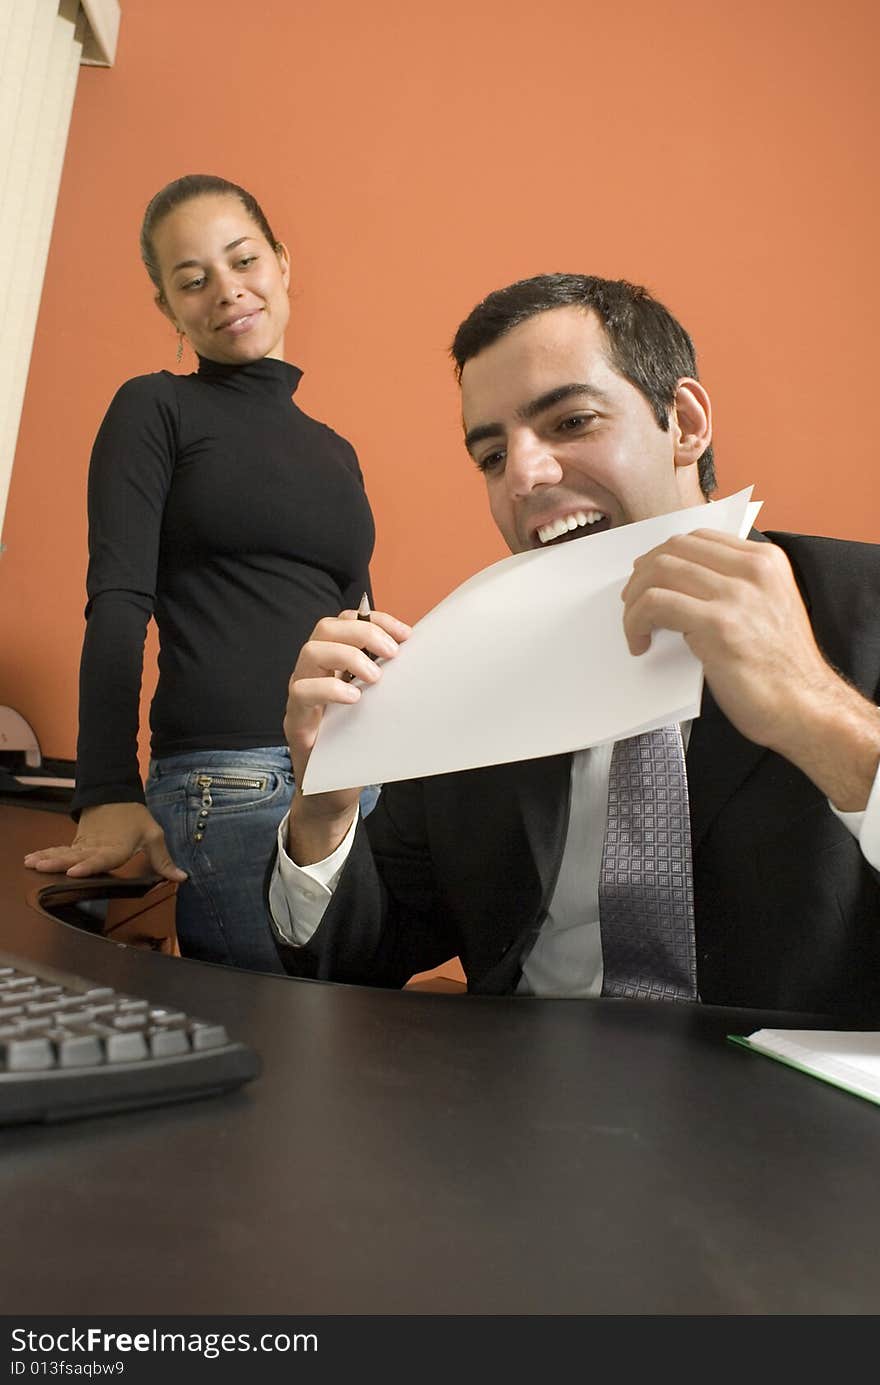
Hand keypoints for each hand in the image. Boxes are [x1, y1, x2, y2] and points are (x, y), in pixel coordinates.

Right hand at [23, 802, 186, 881]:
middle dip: (58, 862)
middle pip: (76, 856)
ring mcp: (84, 844)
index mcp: (117, 847)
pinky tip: (31, 859)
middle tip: (42, 867)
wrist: (115, 794)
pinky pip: (60, 850)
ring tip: (32, 863)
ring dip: (47, 857)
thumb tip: (182, 878)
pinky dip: (46, 853)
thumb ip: (164, 860)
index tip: (74, 871)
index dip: (88, 865)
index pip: (101, 858)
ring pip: (64, 852)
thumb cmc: (135, 817)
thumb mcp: (153, 835)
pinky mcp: (77, 843)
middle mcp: (97, 847)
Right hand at [284, 606, 410, 861]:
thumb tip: (426, 659)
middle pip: (325, 628)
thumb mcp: (378, 705)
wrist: (334, 792)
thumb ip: (389, 680)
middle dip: (362, 632)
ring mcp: (301, 695)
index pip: (345, 620)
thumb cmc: (358, 744)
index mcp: (333, 663)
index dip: (375, 620)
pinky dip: (329, 689)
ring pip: (310, 653)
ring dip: (348, 656)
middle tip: (392, 653)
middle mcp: (313, 672)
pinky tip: (354, 698)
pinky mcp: (295, 722)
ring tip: (375, 676)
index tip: (405, 634)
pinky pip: (302, 692)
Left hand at [621, 529, 879, 807]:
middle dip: (643, 574)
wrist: (804, 708)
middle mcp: (754, 569)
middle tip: (631, 602)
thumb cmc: (780, 670)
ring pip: (659, 572)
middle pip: (674, 549)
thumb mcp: (766, 609)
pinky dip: (635, 622)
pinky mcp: (718, 624)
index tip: (647, 578)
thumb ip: (732, 587)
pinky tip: (640, 643)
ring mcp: (737, 595)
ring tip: (635, 626)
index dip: (663, 556)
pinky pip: (655, 604)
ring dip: (634, 600)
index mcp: (766, 561)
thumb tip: (677, 583)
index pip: (699, 538)